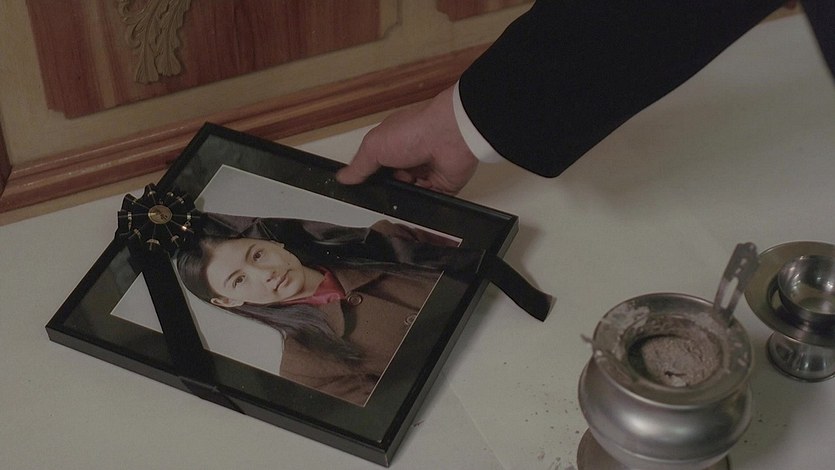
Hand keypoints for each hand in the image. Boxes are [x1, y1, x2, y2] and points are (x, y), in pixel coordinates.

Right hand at [336, 85, 477, 194]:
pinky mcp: (443, 186)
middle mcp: (409, 159)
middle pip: (392, 184)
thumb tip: (342, 177)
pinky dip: (424, 205)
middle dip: (386, 191)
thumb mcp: (374, 146)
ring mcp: (426, 173)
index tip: (359, 191)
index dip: (369, 179)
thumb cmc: (412, 131)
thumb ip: (359, 165)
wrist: (450, 136)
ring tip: (398, 201)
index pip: (376, 168)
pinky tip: (415, 206)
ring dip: (404, 199)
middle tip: (379, 197)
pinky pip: (430, 202)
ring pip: (410, 195)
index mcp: (392, 145)